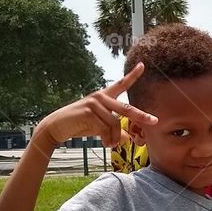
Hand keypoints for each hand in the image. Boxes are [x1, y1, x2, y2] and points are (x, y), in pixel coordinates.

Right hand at [35, 65, 156, 149]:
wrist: (57, 126)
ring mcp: (94, 103)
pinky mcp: (89, 112)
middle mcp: (101, 97)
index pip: (121, 84)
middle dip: (141, 116)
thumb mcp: (99, 126)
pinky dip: (108, 139)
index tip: (142, 65)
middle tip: (154, 121)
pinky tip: (105, 143)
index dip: (133, 75)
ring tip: (110, 144)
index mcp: (104, 96)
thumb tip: (127, 138)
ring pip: (115, 124)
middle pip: (126, 109)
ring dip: (114, 138)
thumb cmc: (80, 125)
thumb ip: (113, 129)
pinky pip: (106, 129)